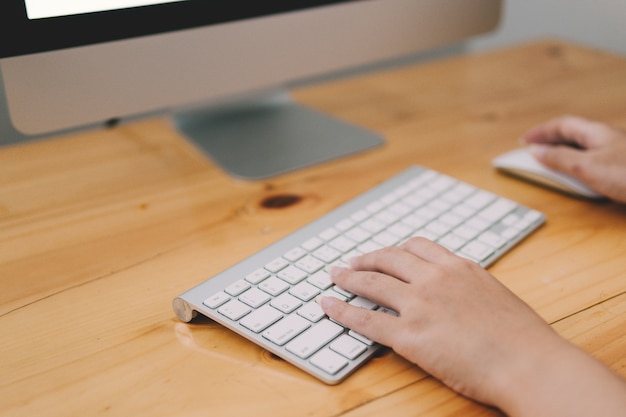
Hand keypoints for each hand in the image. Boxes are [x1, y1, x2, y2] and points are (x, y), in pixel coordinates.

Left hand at [321, 237, 625, 416]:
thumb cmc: (523, 338)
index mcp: (459, 267)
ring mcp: (420, 305)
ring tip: (335, 277)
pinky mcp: (409, 335)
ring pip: (372, 283)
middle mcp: (435, 279)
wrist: (530, 363)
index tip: (385, 253)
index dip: (395, 249)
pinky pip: (365, 319)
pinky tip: (329, 306)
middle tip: (352, 263)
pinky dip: (341, 310)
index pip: (418, 247)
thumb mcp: (497, 296)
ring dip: (348, 278)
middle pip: (389, 259)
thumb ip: (470, 286)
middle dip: (366, 259)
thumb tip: (459, 289)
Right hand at [521, 115, 625, 202]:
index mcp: (596, 132)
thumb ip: (560, 157)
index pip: (562, 125)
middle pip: (572, 134)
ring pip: (582, 147)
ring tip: (549, 161)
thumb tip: (537, 150)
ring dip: (563, 152)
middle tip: (533, 150)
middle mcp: (607, 137)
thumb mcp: (586, 167)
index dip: (541, 132)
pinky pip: (592, 159)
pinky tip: (577, 173)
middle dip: (550, 141)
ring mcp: (617, 151)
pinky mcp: (622, 166)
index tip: (524, 140)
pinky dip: (577, 163)